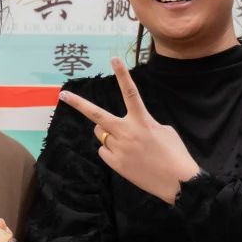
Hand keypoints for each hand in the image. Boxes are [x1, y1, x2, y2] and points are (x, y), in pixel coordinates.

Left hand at [57, 57, 198, 203]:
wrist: (178, 183)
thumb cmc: (174, 154)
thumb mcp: (163, 130)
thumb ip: (142, 123)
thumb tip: (126, 127)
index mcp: (142, 120)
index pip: (130, 92)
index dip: (122, 74)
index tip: (113, 59)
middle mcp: (127, 132)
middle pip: (96, 115)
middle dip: (78, 103)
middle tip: (63, 94)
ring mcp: (119, 149)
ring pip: (101, 134)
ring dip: (108, 134)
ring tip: (127, 143)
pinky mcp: (115, 164)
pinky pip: (104, 151)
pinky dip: (111, 151)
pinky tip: (127, 157)